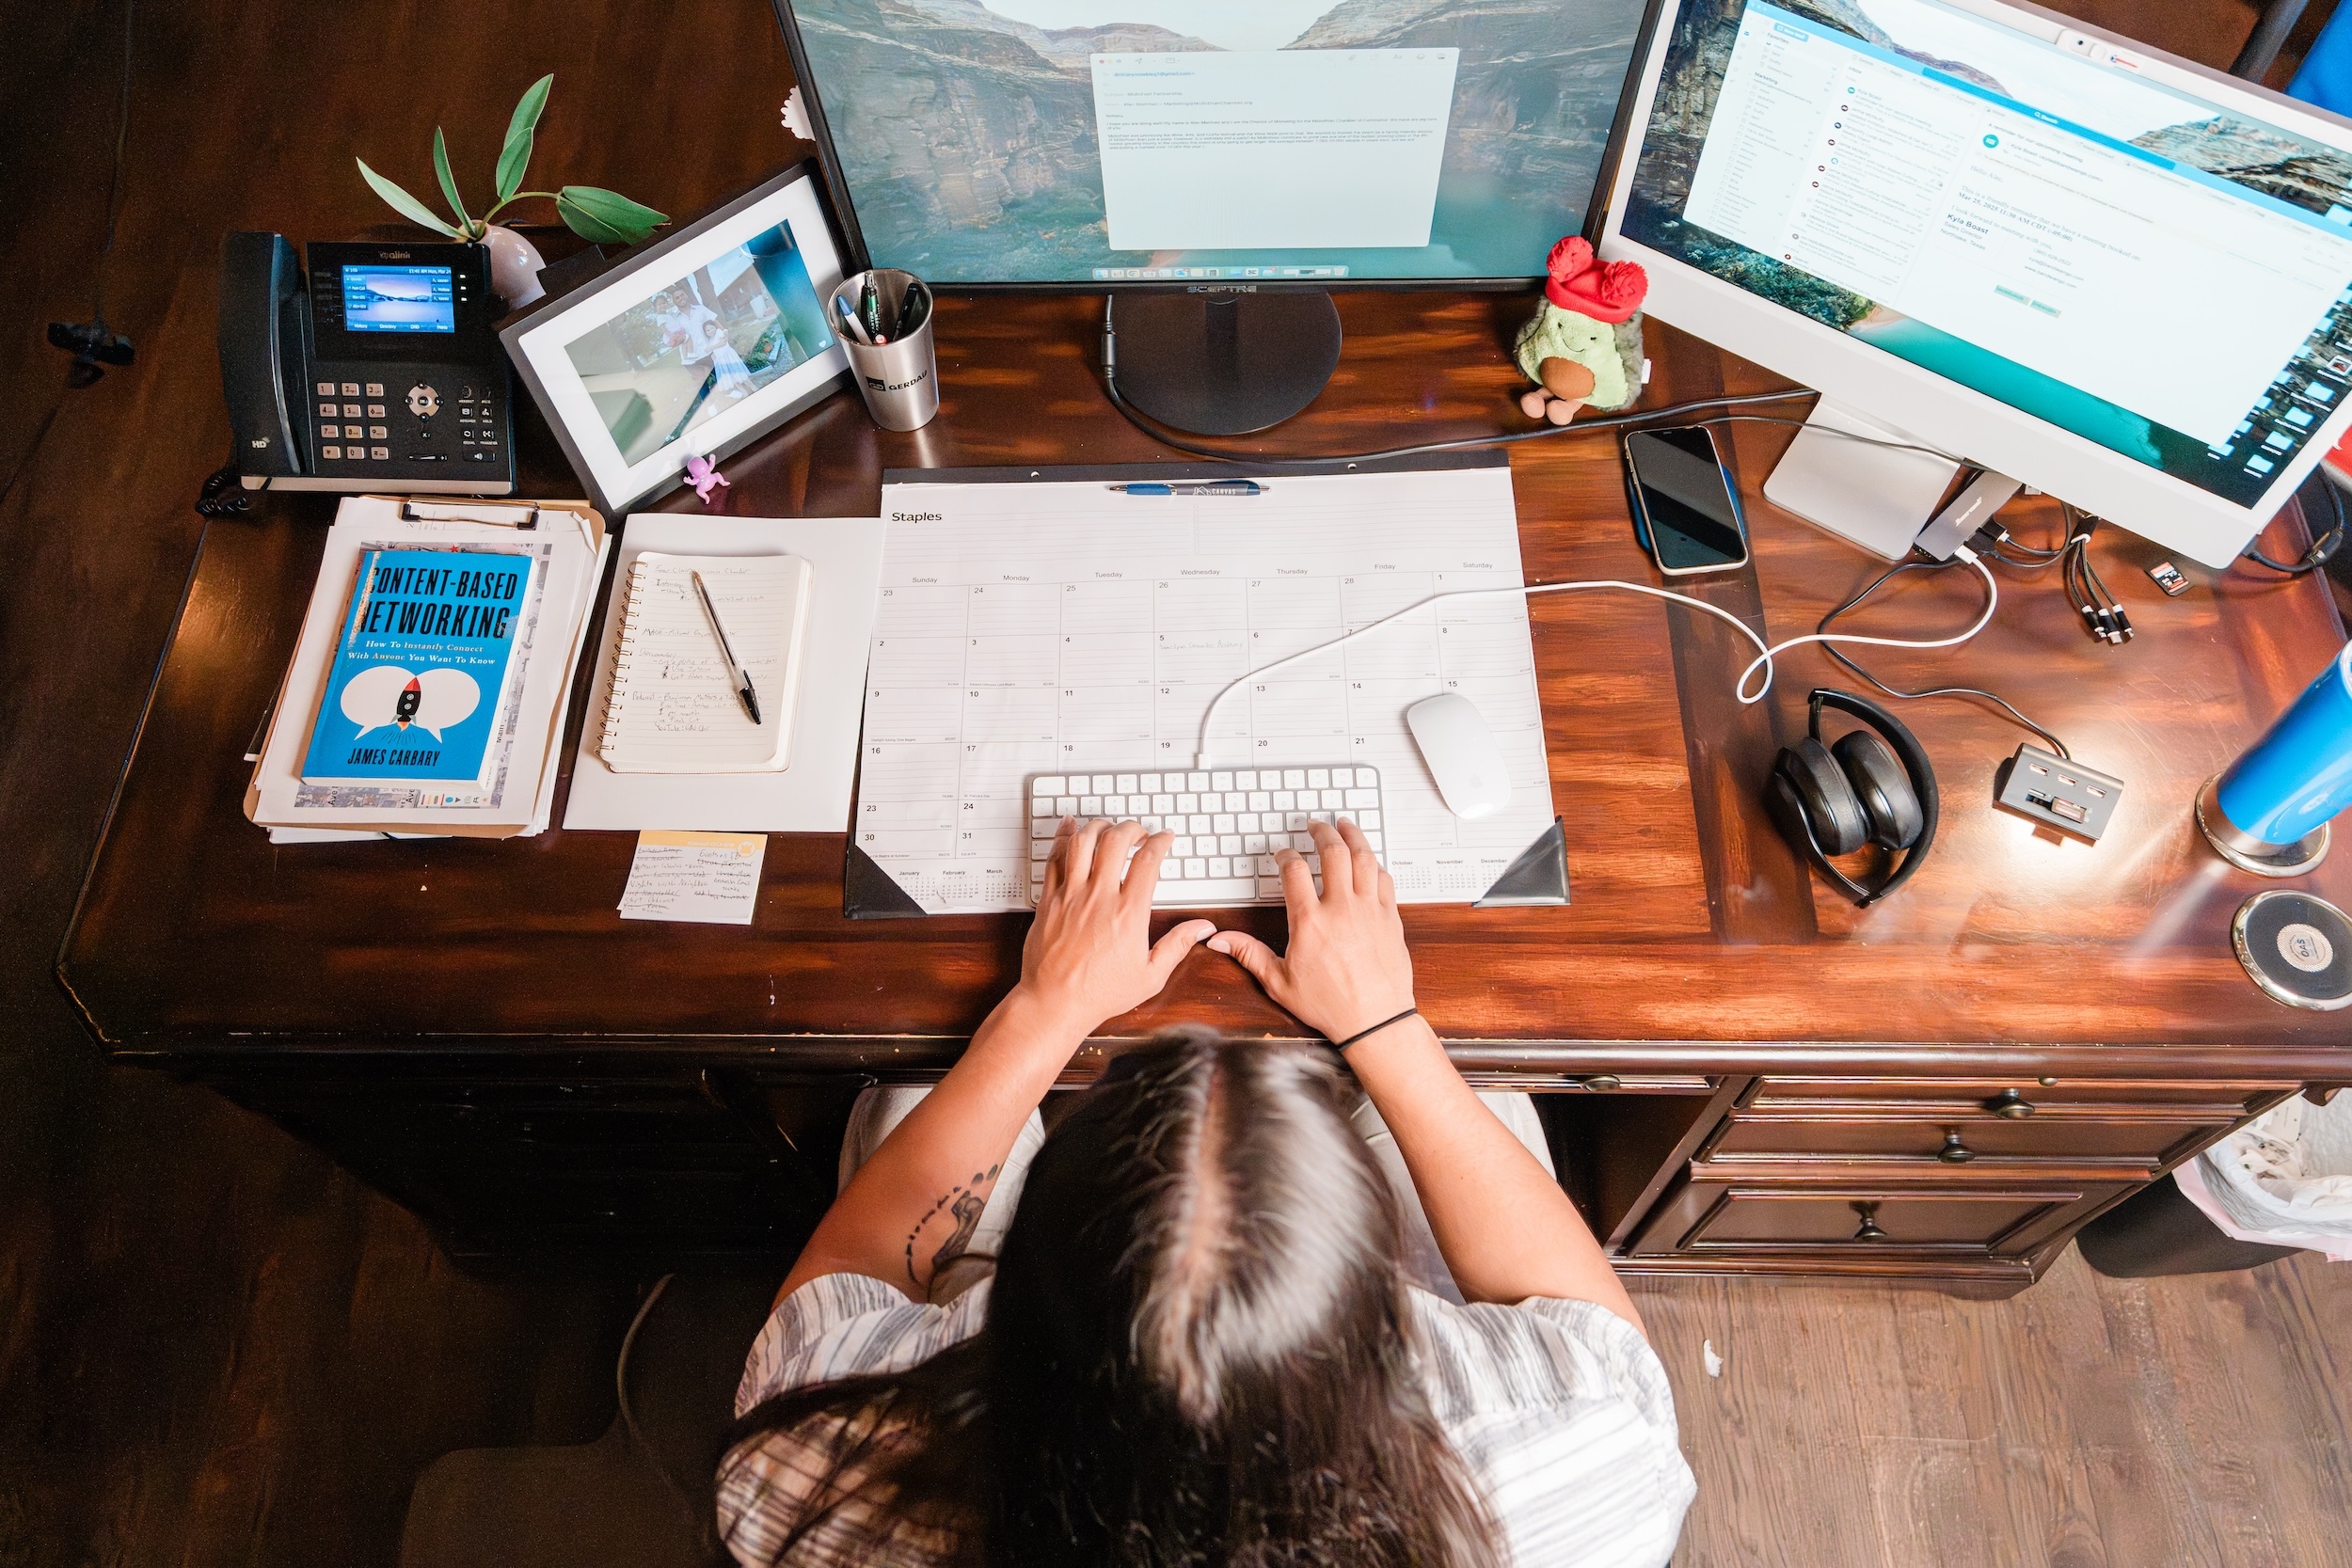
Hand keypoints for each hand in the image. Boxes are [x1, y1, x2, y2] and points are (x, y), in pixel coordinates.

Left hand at [1016, 818, 1214, 1036]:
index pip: (1148, 860)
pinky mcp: (1048, 900)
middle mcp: (1099, 898)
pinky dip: (1063, 837)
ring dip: (1098, 827)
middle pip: (1115, 840)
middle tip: (1138, 832)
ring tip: (1108, 829)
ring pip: (1082, 842)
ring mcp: (1070, 896)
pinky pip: (1053, 858)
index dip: (1160, 841)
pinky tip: (1070, 828)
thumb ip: (1178, 946)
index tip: (1165, 838)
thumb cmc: (1099, 993)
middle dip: (1131, 827)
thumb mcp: (1150, 976)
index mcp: (1128, 914)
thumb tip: (1202, 928)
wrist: (1054, 1003)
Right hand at [1208, 819, 1413, 1041]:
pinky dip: (1375, 864)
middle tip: (1316, 825)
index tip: (1283, 856)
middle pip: (1333, 852)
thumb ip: (1249, 954)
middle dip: (1322, 832)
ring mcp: (1369, 910)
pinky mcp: (1390, 918)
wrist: (1376, 1021)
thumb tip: (1220, 940)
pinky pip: (1385, 879)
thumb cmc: (1330, 1005)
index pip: (1294, 871)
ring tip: (1346, 826)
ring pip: (1364, 858)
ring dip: (1354, 837)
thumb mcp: (1279, 982)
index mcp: (1310, 921)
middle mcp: (1341, 909)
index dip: (1285, 856)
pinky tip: (1370, 861)